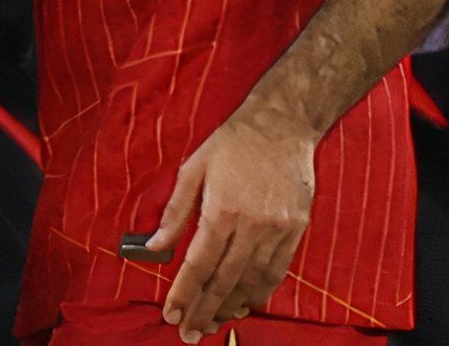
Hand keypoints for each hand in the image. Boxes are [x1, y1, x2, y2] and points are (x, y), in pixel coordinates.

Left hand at [141, 104, 318, 341]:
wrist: (283, 124)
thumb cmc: (233, 143)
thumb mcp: (194, 169)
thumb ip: (174, 214)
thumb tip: (153, 247)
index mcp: (222, 210)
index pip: (198, 265)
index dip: (183, 294)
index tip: (171, 314)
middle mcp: (251, 225)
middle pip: (224, 281)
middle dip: (204, 311)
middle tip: (189, 333)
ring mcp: (277, 229)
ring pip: (252, 282)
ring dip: (231, 306)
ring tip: (214, 322)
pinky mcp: (296, 229)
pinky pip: (277, 271)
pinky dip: (260, 291)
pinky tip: (246, 303)